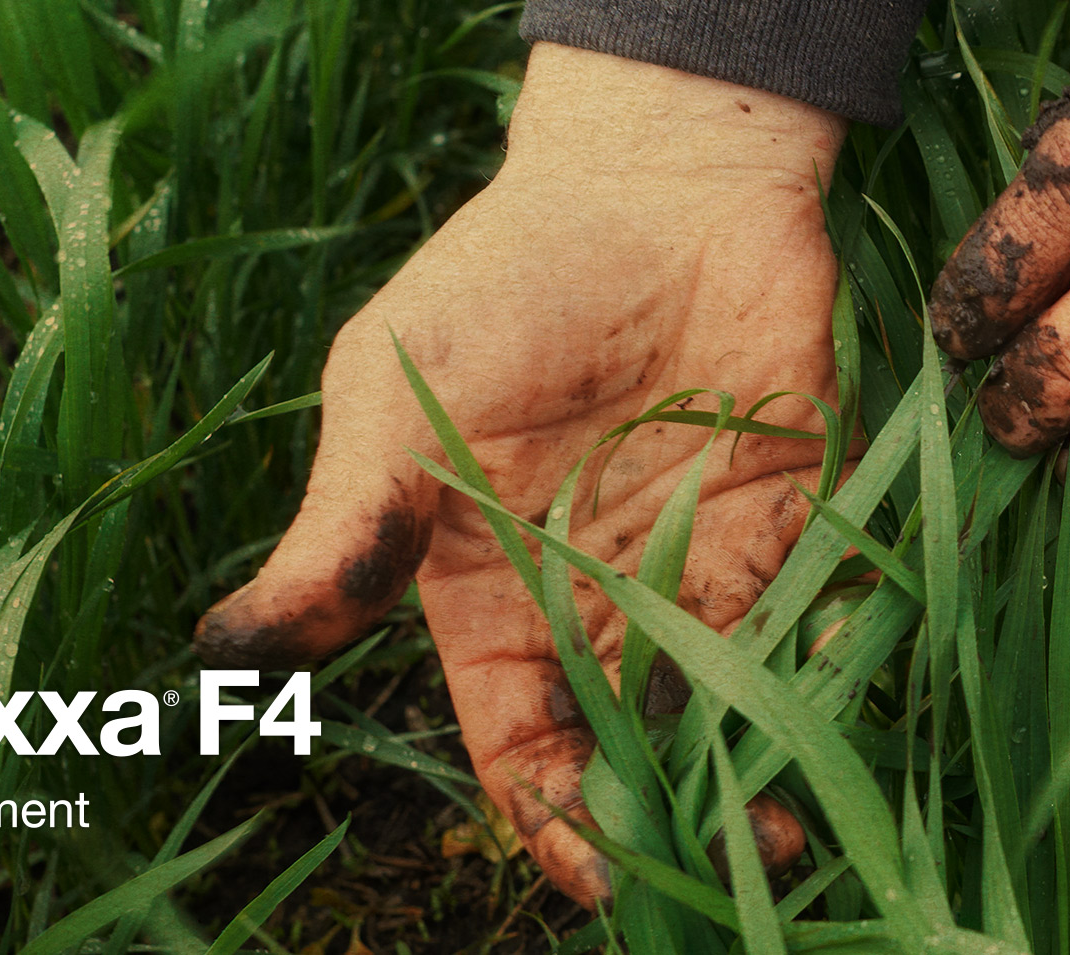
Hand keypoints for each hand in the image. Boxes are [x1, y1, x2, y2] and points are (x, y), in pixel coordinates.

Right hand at [193, 43, 837, 904]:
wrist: (653, 179)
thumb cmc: (500, 279)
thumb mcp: (393, 402)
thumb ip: (346, 531)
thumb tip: (230, 653)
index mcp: (490, 595)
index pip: (522, 742)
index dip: (553, 816)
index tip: (592, 875)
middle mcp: (598, 597)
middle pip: (635, 745)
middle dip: (673, 819)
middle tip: (724, 874)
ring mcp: (699, 559)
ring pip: (732, 700)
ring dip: (763, 767)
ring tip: (797, 832)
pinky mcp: (792, 512)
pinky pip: (812, 613)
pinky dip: (829, 663)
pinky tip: (839, 702)